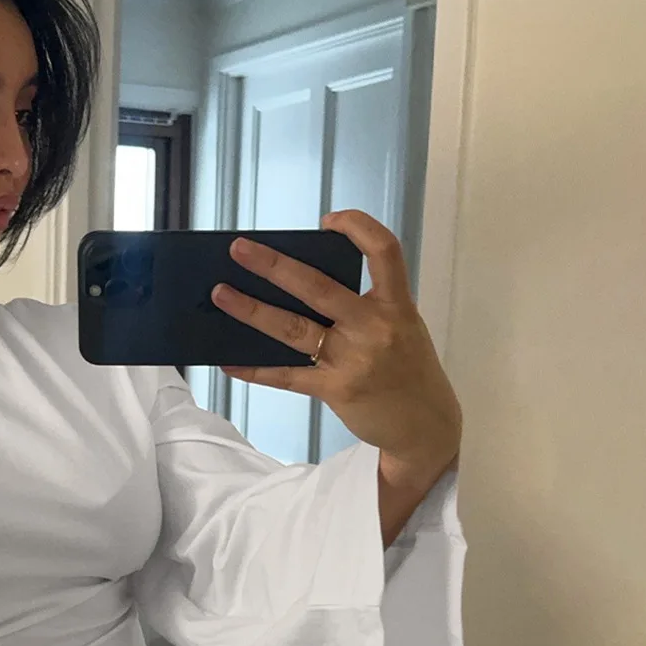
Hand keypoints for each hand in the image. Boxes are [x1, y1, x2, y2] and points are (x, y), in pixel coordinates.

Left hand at [211, 210, 461, 487]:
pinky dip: (256, 369)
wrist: (425, 426)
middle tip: (238, 248)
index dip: (358, 227)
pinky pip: (287, 376)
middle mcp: (375, 327)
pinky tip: (229, 361)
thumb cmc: (408, 370)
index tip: (328, 219)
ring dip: (252, 310)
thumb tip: (300, 287)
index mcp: (396, 304)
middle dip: (274, 265)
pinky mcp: (336, 390)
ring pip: (294, 329)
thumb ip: (364, 307)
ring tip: (221, 294)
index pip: (384, 251)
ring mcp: (354, 359)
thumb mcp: (403, 327)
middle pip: (317, 287)